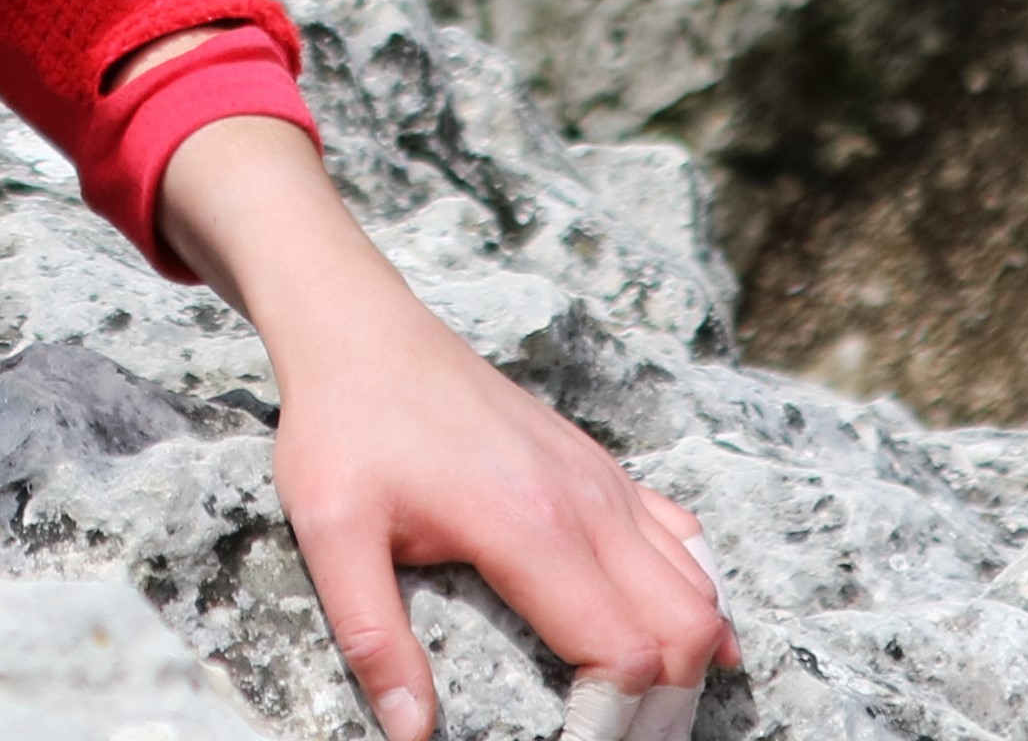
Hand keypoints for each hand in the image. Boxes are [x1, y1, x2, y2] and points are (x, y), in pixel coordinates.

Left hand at [155, 116, 734, 737]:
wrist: (360, 327)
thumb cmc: (342, 425)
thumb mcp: (331, 533)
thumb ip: (374, 638)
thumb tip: (410, 732)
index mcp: (529, 526)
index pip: (624, 653)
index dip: (616, 721)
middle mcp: (586, 502)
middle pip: (683, 628)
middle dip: (665, 704)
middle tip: (613, 736)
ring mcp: (601, 479)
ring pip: (696, 586)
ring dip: (685, 657)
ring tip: (634, 708)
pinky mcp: (598, 465)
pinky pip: (680, 539)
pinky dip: (692, 597)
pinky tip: (661, 633)